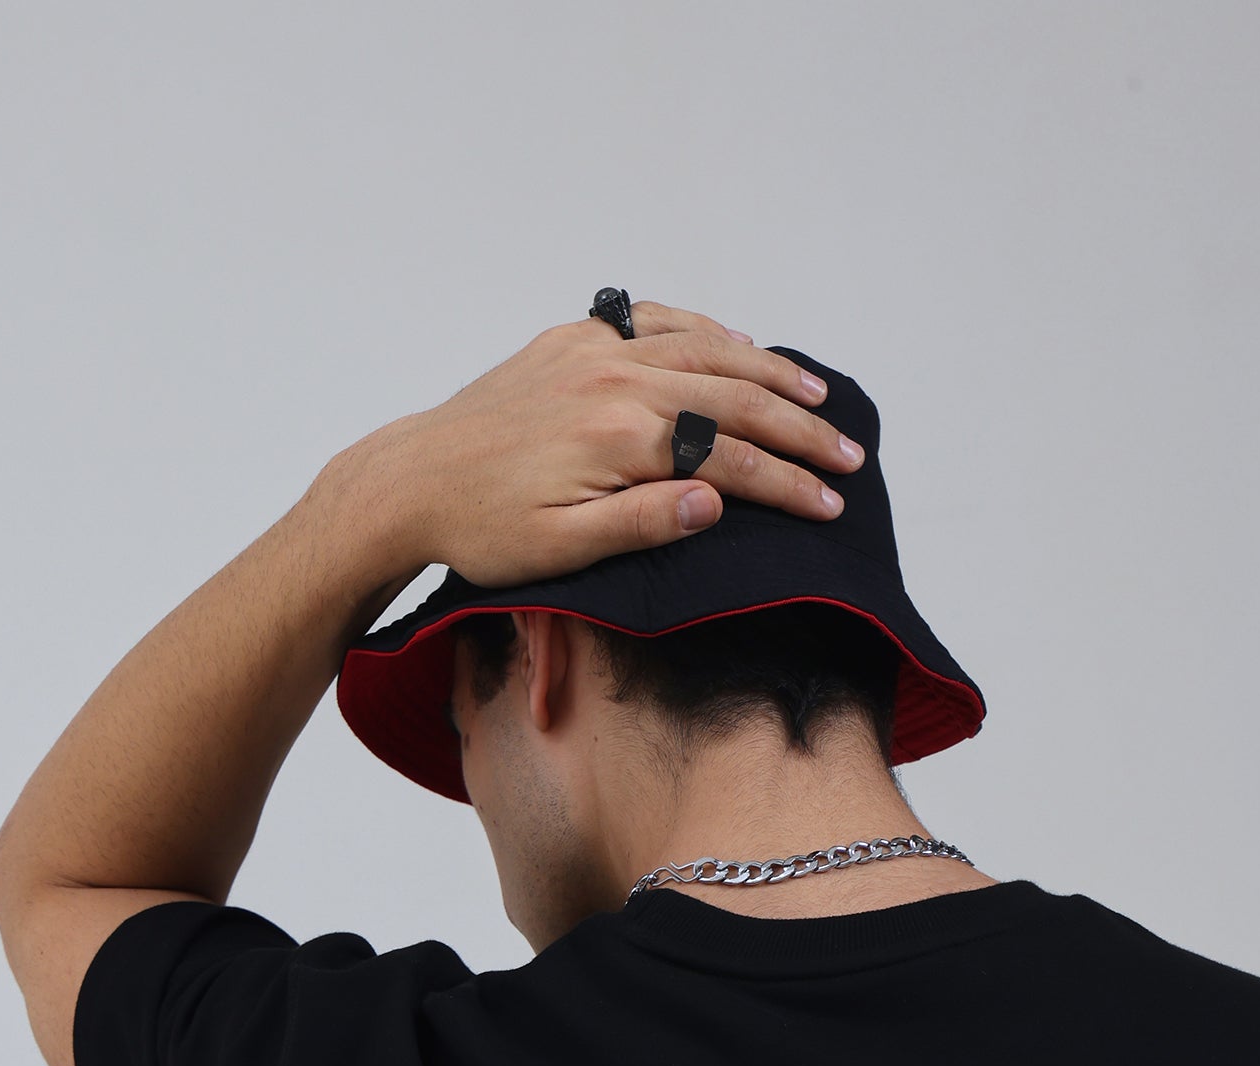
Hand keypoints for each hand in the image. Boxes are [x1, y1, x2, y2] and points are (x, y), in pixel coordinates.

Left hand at [358, 300, 863, 585]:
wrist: (411, 480)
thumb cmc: (483, 529)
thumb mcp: (562, 549)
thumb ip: (641, 522)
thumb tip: (714, 498)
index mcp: (617, 436)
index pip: (728, 457)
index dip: (787, 483)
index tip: (831, 505)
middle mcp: (612, 378)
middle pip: (731, 396)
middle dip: (798, 426)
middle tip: (849, 454)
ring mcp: (592, 349)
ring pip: (703, 349)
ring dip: (767, 371)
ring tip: (817, 394)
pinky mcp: (572, 339)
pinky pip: (655, 322)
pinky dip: (705, 331)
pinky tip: (738, 345)